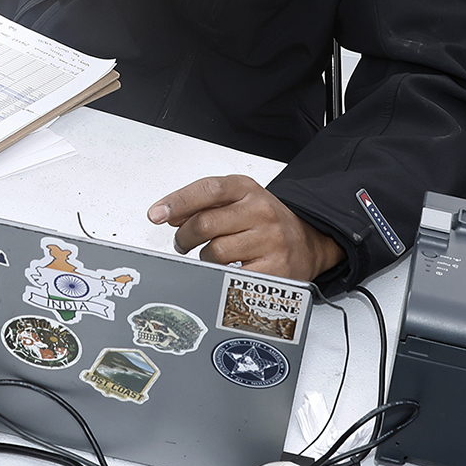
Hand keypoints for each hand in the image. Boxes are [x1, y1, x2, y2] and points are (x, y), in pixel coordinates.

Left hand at [149, 176, 343, 279]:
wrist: (308, 240)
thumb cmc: (266, 221)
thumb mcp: (239, 200)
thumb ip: (204, 203)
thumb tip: (168, 214)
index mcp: (248, 189)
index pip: (208, 189)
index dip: (178, 202)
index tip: (157, 214)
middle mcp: (260, 211)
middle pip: (205, 223)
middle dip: (184, 237)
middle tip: (183, 243)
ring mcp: (269, 240)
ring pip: (215, 252)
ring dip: (204, 258)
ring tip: (212, 256)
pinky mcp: (274, 269)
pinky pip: (232, 276)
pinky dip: (221, 276)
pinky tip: (226, 271)